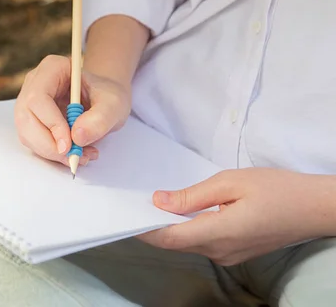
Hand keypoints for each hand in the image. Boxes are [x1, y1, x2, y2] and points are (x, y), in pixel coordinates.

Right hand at [14, 54, 131, 167]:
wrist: (104, 101)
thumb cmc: (107, 96)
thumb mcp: (113, 104)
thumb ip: (100, 119)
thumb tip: (77, 137)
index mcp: (52, 68)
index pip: (38, 97)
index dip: (50, 123)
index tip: (68, 145)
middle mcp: (34, 84)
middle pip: (26, 117)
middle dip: (47, 144)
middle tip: (72, 158)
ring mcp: (28, 103)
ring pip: (27, 133)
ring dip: (51, 152)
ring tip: (81, 155)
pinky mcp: (31, 122)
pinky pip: (34, 142)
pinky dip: (53, 154)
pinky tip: (75, 153)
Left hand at [137, 168, 333, 265]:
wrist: (314, 208)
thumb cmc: (276, 189)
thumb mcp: (231, 182)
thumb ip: (192, 195)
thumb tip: (159, 201)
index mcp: (219, 233)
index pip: (169, 238)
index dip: (144, 229)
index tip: (125, 214)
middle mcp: (220, 252)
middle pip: (175, 242)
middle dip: (152, 225)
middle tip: (133, 203)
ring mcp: (228, 256)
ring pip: (187, 243)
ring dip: (168, 227)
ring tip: (152, 203)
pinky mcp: (234, 253)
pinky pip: (201, 242)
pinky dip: (185, 229)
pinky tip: (180, 212)